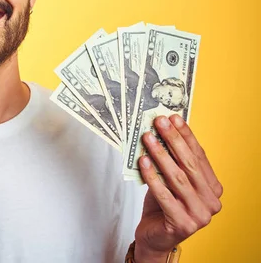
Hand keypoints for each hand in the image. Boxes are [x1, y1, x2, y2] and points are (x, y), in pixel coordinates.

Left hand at [134, 115, 222, 261]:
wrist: (155, 237)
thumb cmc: (162, 205)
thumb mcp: (170, 180)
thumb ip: (172, 161)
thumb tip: (161, 130)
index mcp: (213, 189)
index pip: (199, 156)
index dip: (186, 136)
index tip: (174, 118)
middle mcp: (211, 202)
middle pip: (190, 165)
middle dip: (173, 140)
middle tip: (159, 122)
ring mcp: (199, 215)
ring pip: (177, 178)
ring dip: (160, 154)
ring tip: (147, 138)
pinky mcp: (183, 224)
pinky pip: (164, 195)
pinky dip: (152, 176)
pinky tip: (142, 161)